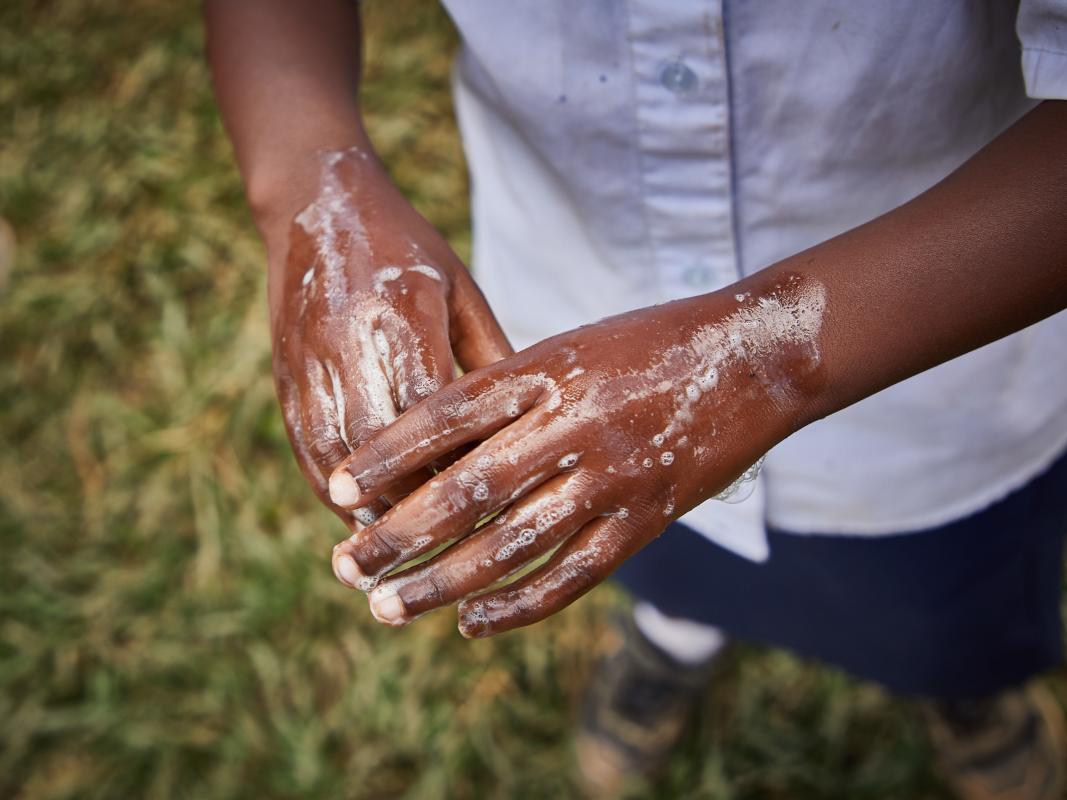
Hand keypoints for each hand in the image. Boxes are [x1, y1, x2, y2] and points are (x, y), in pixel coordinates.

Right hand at [270, 147, 510, 530]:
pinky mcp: (285, 375)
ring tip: (393, 558)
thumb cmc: (407, 248)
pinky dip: (328, 488)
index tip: (483, 520)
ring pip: (334, 462)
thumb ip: (491, 355)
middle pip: (378, 455)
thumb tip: (531, 420)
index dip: (453, 474)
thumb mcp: (460, 290)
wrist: (317, 206)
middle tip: (439, 558)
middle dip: (407, 511)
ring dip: (362, 513)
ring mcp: (309, 365)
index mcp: (402, 324)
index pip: (429, 421)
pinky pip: (304, 446)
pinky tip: (353, 518)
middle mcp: (350, 350)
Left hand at [326, 272, 827, 634]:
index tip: (335, 490)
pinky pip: (573, 573)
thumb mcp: (568, 345)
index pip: (444, 416)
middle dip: (398, 533)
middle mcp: (570, 424)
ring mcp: (610, 476)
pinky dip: (519, 604)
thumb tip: (434, 440)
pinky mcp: (645, 519)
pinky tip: (472, 623)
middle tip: (345, 566)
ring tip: (389, 607)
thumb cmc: (650, 343)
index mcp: (544, 369)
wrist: (752, 358)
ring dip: (444, 582)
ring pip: (511, 543)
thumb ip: (508, 388)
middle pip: (466, 489)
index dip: (386, 455)